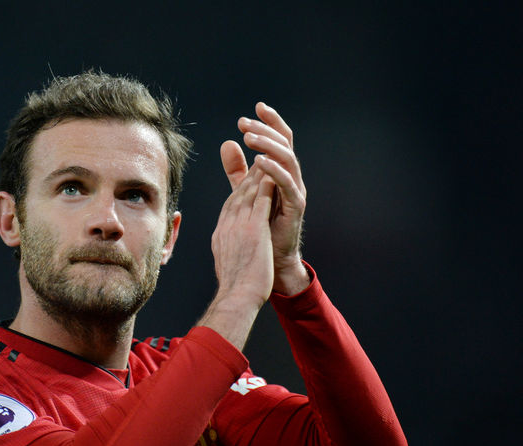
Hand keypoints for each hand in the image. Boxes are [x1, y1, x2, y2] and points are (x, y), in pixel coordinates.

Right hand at [198, 165, 274, 348]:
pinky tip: (273, 174)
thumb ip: (230, 249)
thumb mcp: (228, 262)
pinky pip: (261, 200)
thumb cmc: (235, 287)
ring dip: (257, 174)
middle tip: (257, 158)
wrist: (236, 297)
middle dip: (247, 175)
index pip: (231, 204)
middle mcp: (228, 224)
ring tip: (266, 158)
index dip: (239, 188)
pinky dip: (266, 185)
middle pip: (238, 193)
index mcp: (222, 232)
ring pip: (248, 192)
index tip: (248, 177)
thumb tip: (229, 248)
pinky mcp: (254, 228)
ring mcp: (239, 225)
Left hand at [220, 102, 308, 294]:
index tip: (254, 108)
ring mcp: (296, 190)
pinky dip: (274, 171)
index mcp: (281, 171)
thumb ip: (237, 169)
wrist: (269, 258)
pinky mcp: (295, 206)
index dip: (270, 122)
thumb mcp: (245, 191)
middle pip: (285, 144)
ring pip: (287, 159)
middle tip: (244, 123)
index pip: (279, 139)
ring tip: (249, 137)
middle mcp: (292, 177)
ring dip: (268, 146)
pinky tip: (260, 162)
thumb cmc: (261, 223)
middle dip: (266, 130)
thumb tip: (228, 142)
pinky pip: (287, 184)